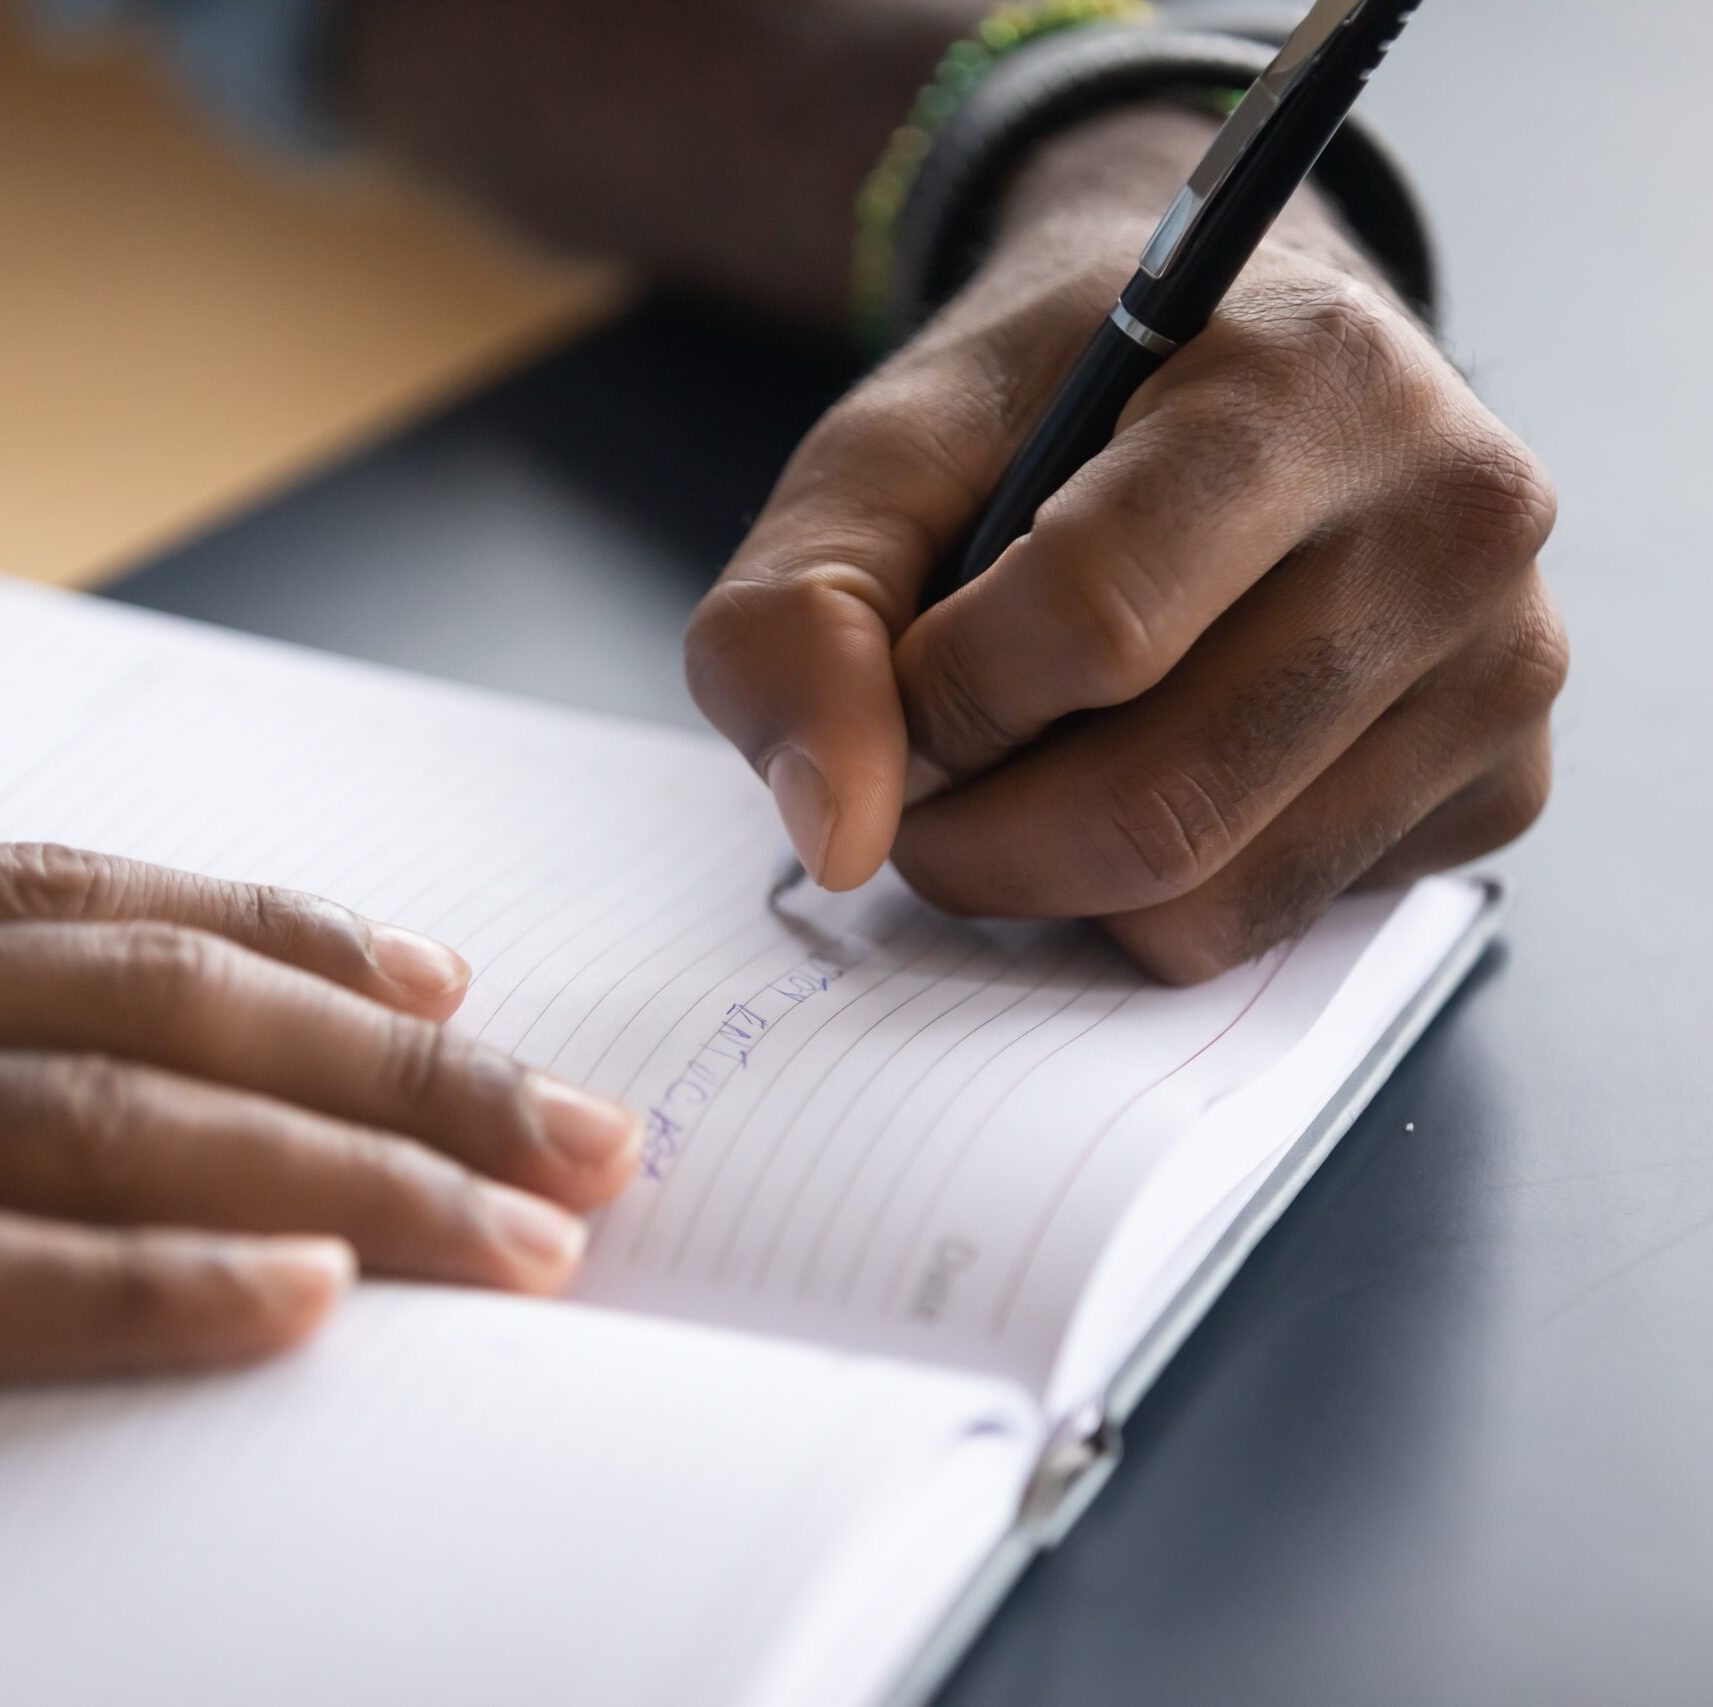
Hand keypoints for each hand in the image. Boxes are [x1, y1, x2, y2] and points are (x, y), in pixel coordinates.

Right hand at [0, 844, 639, 1454]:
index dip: (276, 929)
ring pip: (104, 1126)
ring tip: (529, 1225)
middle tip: (584, 1120)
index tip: (429, 964)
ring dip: (343, 1173)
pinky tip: (305, 1310)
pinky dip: (143, 1292)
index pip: (71, 899)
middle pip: (154, 1006)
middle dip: (393, 1062)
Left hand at [686, 110, 1567, 981]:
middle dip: (978, 833)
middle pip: (1154, 809)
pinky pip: (1282, 924)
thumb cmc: (1044, 405)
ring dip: (1056, 878)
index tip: (897, 674)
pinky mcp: (1505, 780)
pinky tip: (1154, 765)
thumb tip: (838, 838)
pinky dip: (1166, 892)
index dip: (939, 696)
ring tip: (1027, 764)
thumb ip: (801, 618)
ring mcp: (1506, 661)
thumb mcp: (879, 458)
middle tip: (929, 774)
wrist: (1219, 362)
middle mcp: (1453, 516)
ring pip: (1216, 902)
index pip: (1090, 627)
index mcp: (1308, 380)